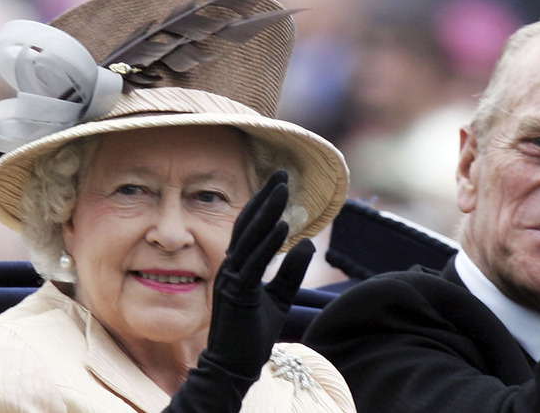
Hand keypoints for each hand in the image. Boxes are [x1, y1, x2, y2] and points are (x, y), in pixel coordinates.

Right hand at [204, 169, 313, 377]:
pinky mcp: (237, 294)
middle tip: (283, 173)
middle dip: (266, 197)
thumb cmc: (252, 334)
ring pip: (249, 237)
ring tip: (283, 189)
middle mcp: (231, 267)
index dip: (264, 202)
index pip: (251, 226)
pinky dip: (268, 243)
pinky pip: (254, 263)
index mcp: (239, 266)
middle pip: (248, 223)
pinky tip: (283, 226)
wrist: (234, 367)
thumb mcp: (280, 298)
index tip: (281, 181)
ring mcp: (231, 279)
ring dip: (267, 212)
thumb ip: (291, 272)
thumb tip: (308, 244)